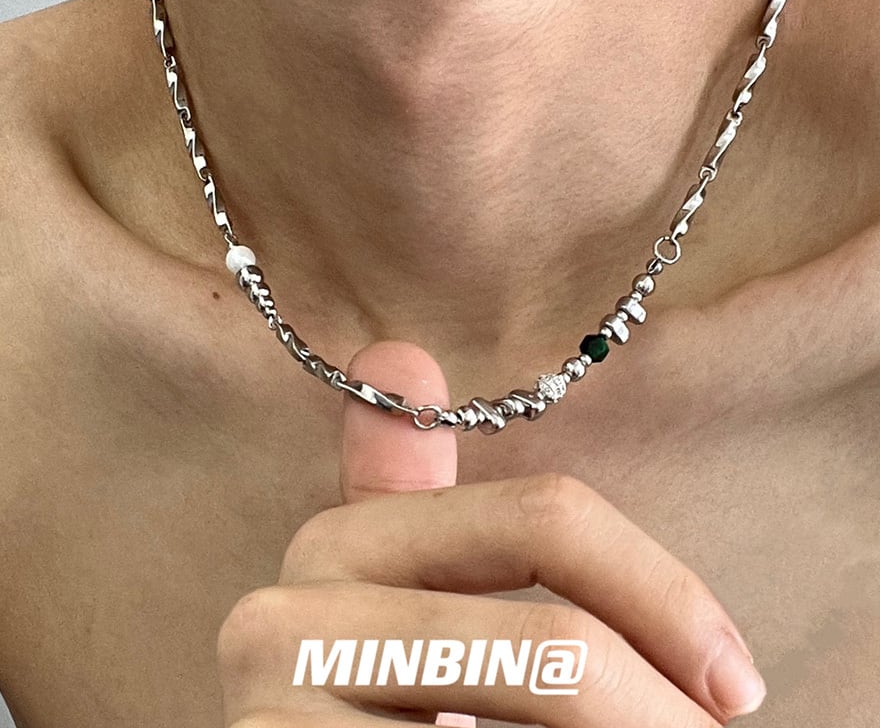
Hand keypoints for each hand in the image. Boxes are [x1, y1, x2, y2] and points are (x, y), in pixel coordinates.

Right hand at [216, 341, 766, 726]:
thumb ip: (401, 492)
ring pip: (539, 715)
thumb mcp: (398, 608)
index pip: (541, 518)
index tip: (732, 677)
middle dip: (660, 709)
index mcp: (337, 544)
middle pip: (556, 645)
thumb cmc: (384, 713)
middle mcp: (283, 618)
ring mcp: (274, 706)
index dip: (660, 591)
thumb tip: (399, 352)